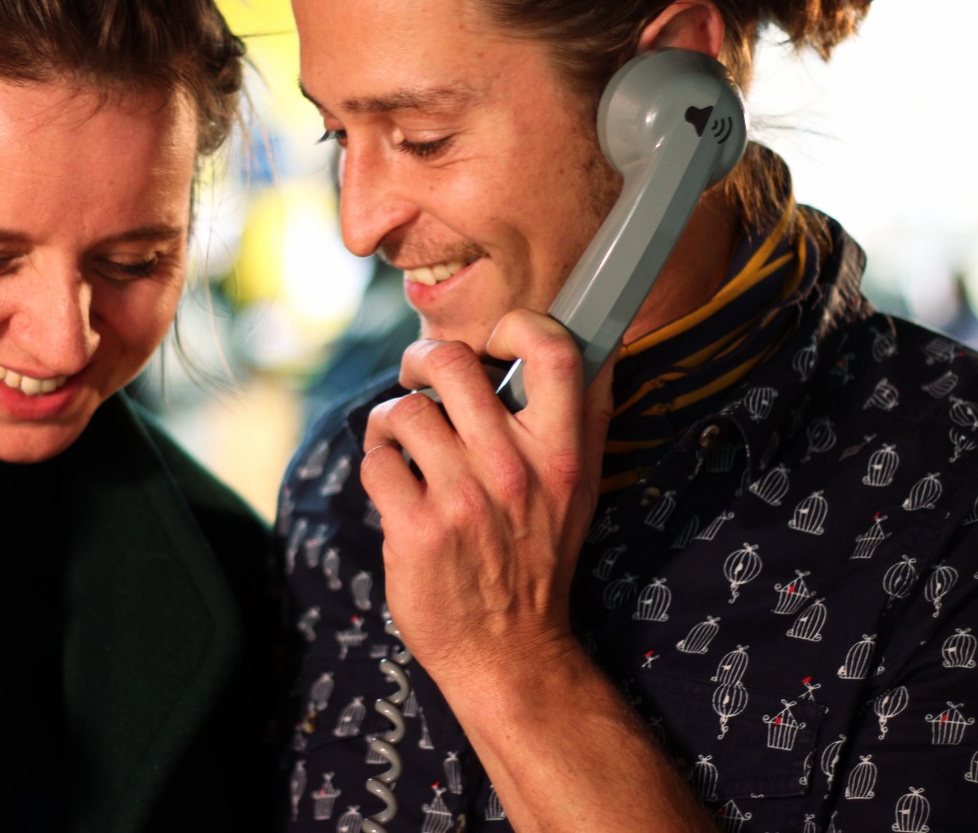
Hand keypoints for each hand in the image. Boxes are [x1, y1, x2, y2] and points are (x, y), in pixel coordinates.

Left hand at [360, 308, 612, 687]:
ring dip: (391, 420)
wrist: (508, 652)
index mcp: (563, 453)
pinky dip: (376, 464)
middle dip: (421, 360)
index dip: (516, 326)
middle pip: (451, 362)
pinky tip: (393, 483)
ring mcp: (462, 500)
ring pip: (402, 410)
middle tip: (419, 376)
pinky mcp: (414, 529)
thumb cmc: (539, 558)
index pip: (553, 351)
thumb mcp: (581, 489)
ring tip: (400, 440)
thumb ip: (585, 417)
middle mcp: (514, 470)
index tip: (495, 341)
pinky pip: (375, 460)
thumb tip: (601, 340)